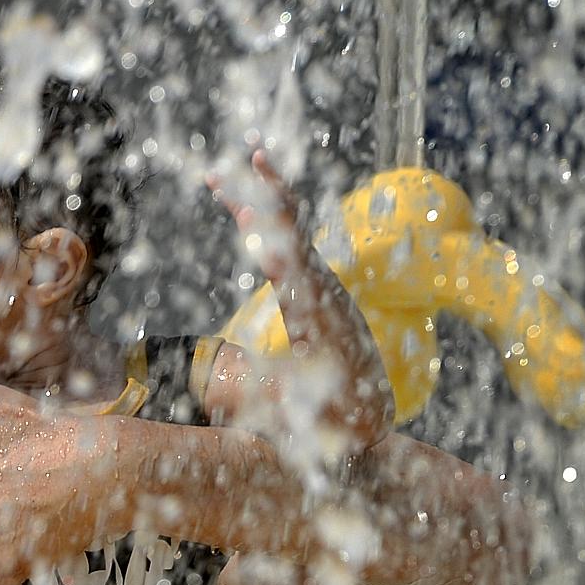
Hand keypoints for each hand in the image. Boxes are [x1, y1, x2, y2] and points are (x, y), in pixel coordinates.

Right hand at [207, 148, 392, 444]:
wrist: (365, 420)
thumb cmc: (328, 421)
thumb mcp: (293, 413)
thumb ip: (261, 396)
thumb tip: (219, 388)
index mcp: (318, 318)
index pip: (294, 270)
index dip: (272, 240)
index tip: (251, 213)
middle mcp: (324, 293)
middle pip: (294, 232)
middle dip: (266, 196)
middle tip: (238, 163)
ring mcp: (322, 288)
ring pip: (293, 230)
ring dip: (265, 196)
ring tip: (238, 166)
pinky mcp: (315, 290)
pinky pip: (292, 242)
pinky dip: (270, 218)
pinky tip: (251, 203)